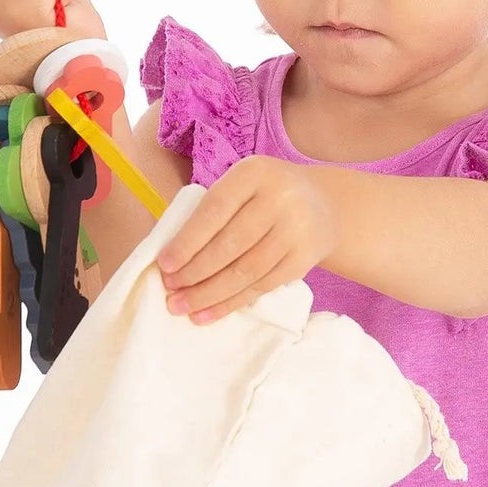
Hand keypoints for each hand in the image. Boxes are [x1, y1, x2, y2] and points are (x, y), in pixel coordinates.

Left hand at [156, 157, 336, 323]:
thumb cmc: (263, 195)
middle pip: (231, 243)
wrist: (322, 205)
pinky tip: (208, 313)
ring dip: (209, 293)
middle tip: (170, 290)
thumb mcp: (242, 185)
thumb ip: (212, 210)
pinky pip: (261, 286)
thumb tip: (171, 255)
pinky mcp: (303, 260)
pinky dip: (231, 303)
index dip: (188, 240)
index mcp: (255, 173)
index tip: (165, 264)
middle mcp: (280, 199)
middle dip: (195, 271)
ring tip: (182, 306)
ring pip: (246, 270)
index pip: (216, 209)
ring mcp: (295, 231)